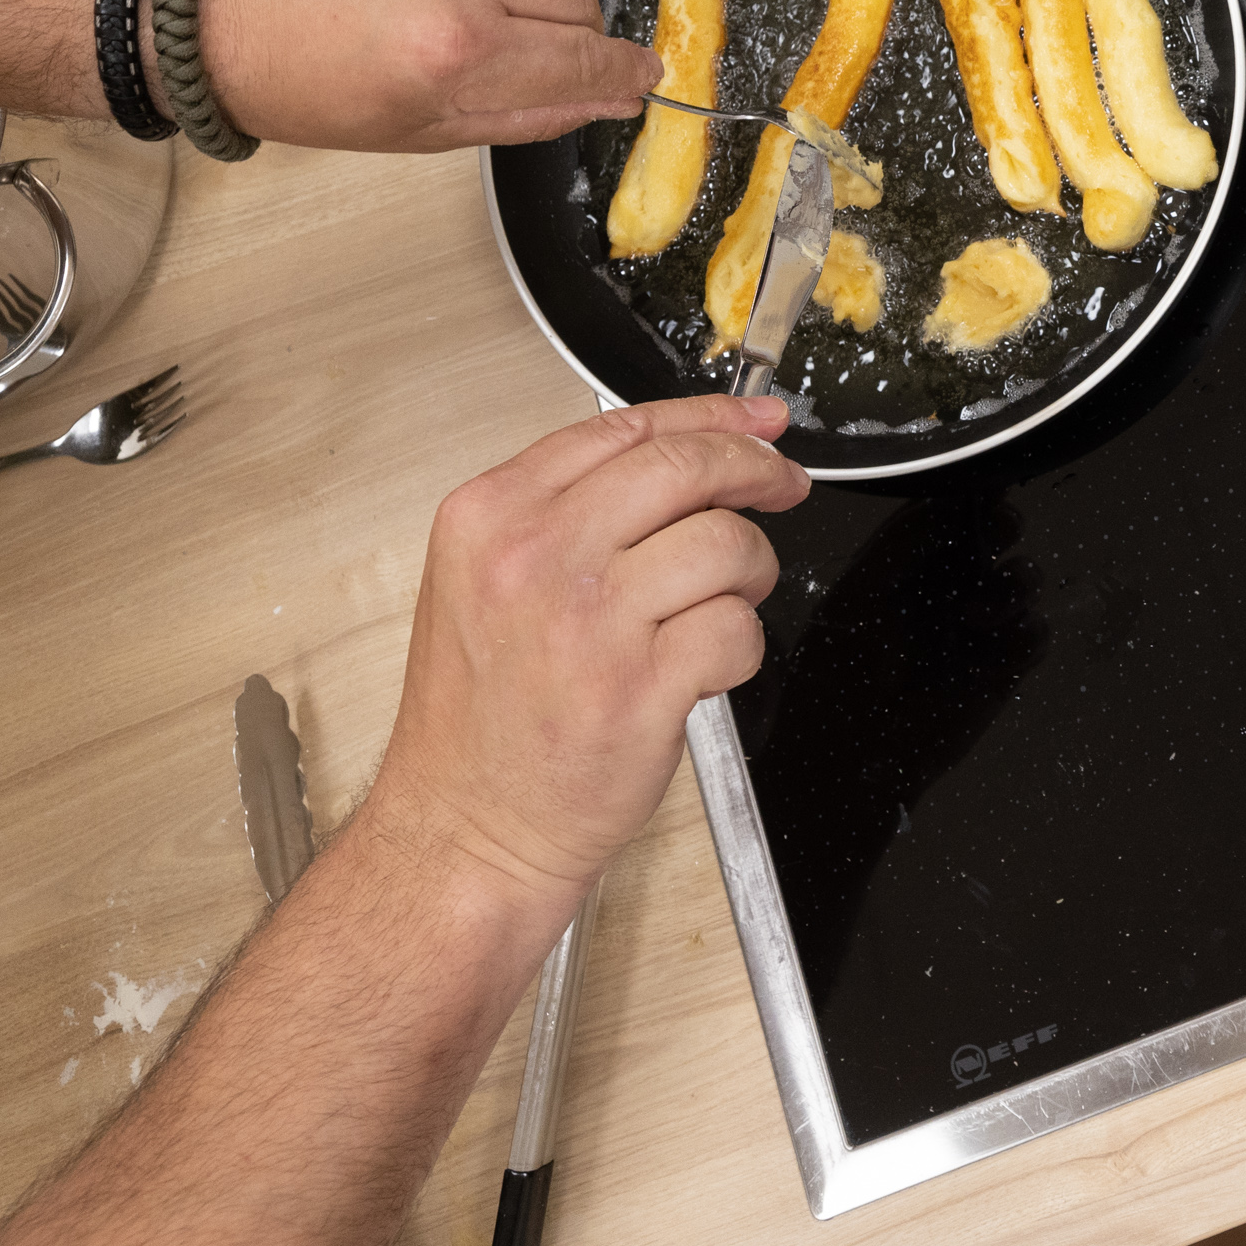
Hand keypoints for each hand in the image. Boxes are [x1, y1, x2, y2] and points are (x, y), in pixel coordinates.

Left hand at [196, 0, 658, 150]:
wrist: (204, 11)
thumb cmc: (292, 81)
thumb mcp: (414, 131)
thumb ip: (523, 113)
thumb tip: (597, 99)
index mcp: (455, 57)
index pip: (588, 60)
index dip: (625, 74)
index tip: (638, 76)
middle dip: (577, 33)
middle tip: (540, 52)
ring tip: (496, 6)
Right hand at [371, 396, 808, 913]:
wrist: (462, 829)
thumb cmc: (478, 721)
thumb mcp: (481, 583)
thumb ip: (564, 513)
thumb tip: (680, 456)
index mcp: (490, 516)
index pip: (624, 430)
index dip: (710, 416)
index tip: (758, 421)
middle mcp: (535, 558)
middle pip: (684, 468)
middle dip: (755, 469)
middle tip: (783, 485)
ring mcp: (589, 624)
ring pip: (725, 543)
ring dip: (750, 571)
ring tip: (727, 601)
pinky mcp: (639, 690)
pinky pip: (735, 630)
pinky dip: (742, 645)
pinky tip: (706, 665)